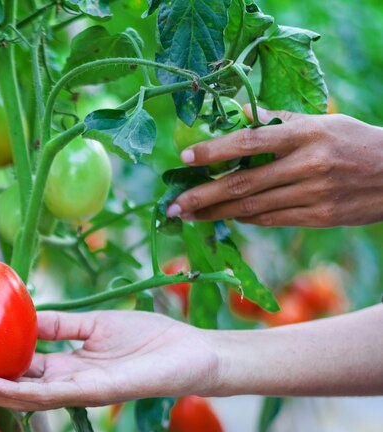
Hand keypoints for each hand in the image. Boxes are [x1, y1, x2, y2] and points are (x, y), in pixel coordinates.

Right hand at [0, 310, 219, 410]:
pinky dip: (21, 391)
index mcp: (67, 366)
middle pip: (14, 385)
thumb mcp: (95, 325)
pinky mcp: (97, 391)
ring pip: (25, 396)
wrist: (191, 352)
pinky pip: (53, 394)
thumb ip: (61, 325)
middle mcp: (68, 383)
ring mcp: (80, 391)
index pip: (18, 367)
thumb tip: (25, 315)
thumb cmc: (150, 338)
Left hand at [168, 107, 382, 227]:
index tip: (186, 159)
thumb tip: (239, 115)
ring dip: (216, 214)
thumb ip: (279, 122)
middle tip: (173, 206)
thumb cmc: (353, 142)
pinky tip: (223, 218)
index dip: (215, 152)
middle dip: (202, 196)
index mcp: (306, 134)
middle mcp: (307, 165)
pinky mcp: (318, 218)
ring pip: (253, 208)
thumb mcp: (321, 122)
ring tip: (189, 216)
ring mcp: (313, 195)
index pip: (250, 141)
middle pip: (244, 184)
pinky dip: (245, 219)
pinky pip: (271, 220)